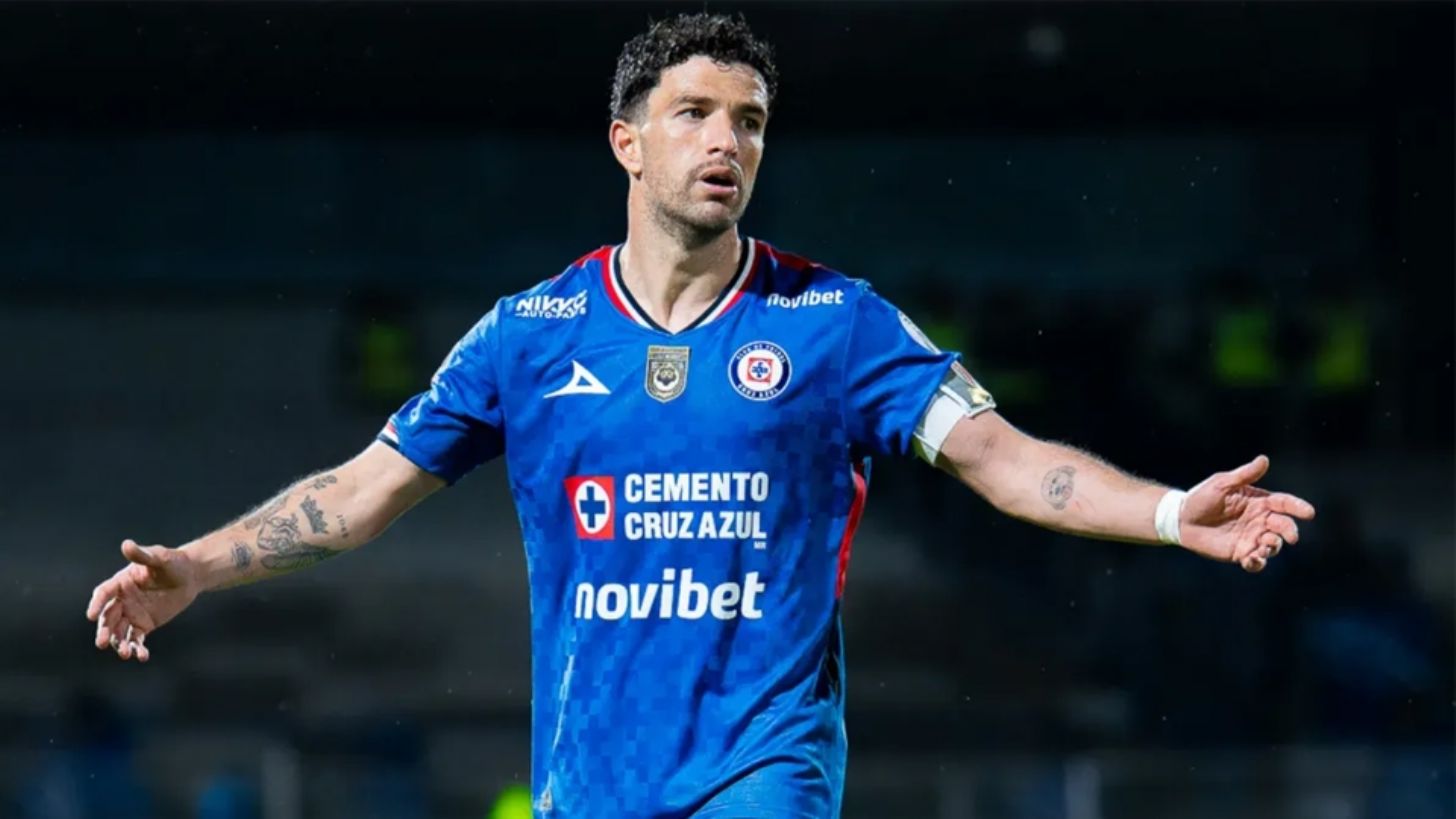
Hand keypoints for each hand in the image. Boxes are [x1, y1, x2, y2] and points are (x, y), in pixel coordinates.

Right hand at [85, 539, 200, 661]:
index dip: (96, 604)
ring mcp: (131, 614)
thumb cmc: (173, 563)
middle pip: (108, 618)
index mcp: (121, 582)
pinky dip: (138, 649)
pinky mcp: (144, 625)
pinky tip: (142, 656)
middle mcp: (122, 600)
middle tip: (102, 643)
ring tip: (125, 654)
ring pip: (120, 632)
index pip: (104, 593)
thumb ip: (143, 555)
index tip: (91, 616)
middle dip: (104, 631)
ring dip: (119, 644)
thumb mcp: (160, 557)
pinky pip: (137, 639)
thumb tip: (126, 544)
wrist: (190, 576)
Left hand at [1179, 455, 1316, 572]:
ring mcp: (1251, 538)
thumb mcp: (1221, 483)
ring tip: (1264, 546)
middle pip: (1283, 526)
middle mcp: (1259, 521)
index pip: (1284, 504)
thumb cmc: (1202, 497)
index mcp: (1259, 502)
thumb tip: (1264, 459)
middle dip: (1289, 531)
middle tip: (1291, 537)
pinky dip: (1258, 563)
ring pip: (1273, 545)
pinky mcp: (1240, 553)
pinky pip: (1256, 562)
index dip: (1298, 507)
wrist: (1182, 519)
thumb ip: (1244, 475)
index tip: (1309, 513)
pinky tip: (1251, 559)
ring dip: (1273, 547)